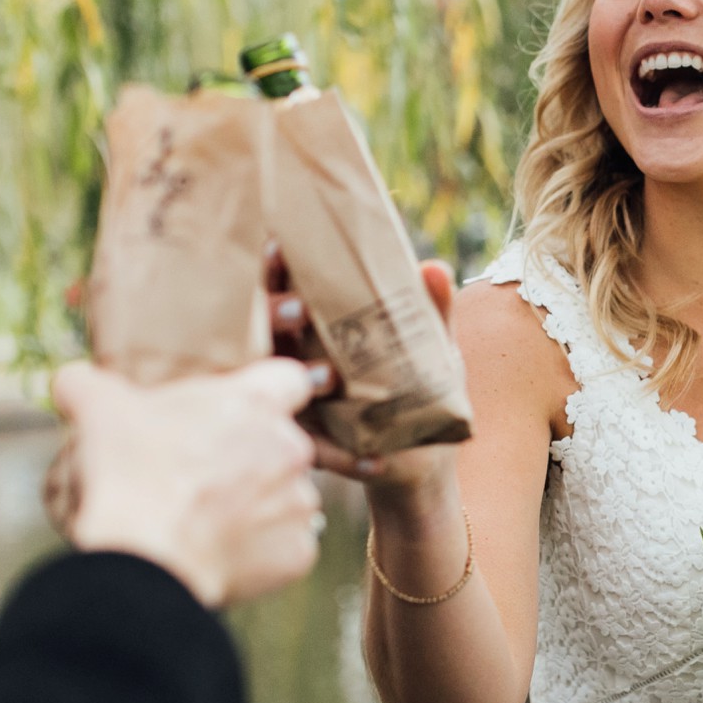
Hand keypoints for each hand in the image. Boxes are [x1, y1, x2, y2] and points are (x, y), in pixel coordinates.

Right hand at [50, 357, 324, 608]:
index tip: (238, 412)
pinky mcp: (296, 553)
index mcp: (255, 403)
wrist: (145, 556)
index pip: (289, 379)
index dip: (266, 394)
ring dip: (255, 506)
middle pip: (279, 444)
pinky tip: (220, 553)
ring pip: (284, 498)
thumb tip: (71, 381)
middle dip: (247, 458)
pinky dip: (259, 553)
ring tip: (205, 520)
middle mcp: (290, 448)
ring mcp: (298, 502)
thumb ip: (88, 384)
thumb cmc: (129, 475)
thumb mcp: (99, 410)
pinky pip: (285, 547)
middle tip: (199, 476)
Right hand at [269, 245, 463, 496]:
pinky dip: (345, 455)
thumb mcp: (429, 345)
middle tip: (300, 308)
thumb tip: (436, 270)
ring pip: (277, 388)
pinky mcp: (309, 445)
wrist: (419, 456)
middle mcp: (291, 359)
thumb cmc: (415, 383)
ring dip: (302, 379)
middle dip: (276, 315)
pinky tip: (375, 459)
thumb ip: (431, 309)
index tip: (281, 243)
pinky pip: (317, 449)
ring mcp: (294, 402)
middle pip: (265, 329)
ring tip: (331, 377)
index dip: (275, 266)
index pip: (283, 287)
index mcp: (312, 324)